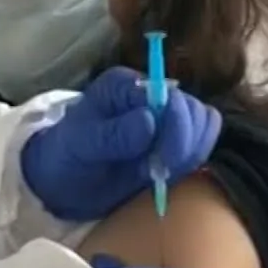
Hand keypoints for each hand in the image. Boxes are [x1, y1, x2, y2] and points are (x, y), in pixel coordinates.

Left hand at [21, 66, 221, 220]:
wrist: (62, 181)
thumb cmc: (66, 156)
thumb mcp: (81, 145)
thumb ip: (114, 135)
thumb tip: (150, 121)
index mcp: (126, 86)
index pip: (170, 96)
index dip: (174, 127)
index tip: (159, 160)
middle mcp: (151, 96)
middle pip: (195, 110)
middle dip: (182, 144)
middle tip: (156, 169)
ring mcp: (166, 119)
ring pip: (205, 126)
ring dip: (189, 153)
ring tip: (158, 171)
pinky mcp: (174, 142)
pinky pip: (200, 146)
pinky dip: (191, 162)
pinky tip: (165, 174)